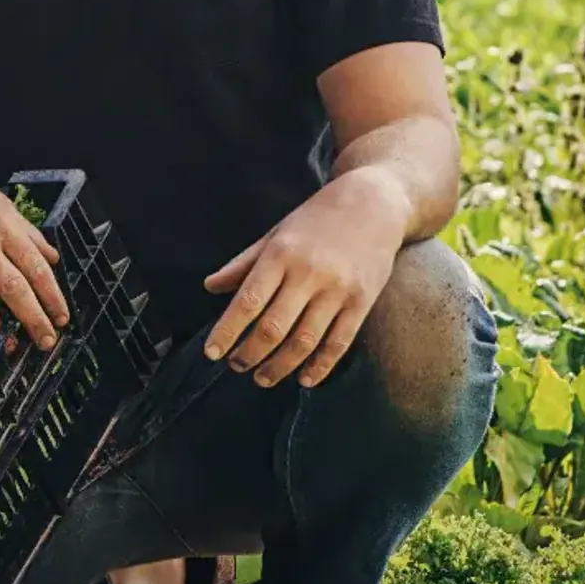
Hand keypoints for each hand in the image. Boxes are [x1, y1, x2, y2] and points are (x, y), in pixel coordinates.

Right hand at [0, 163, 69, 353]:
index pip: (36, 267)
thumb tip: (54, 259)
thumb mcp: (3, 205)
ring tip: (8, 346)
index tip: (61, 318)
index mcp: (3, 227)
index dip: (52, 297)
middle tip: (45, 341)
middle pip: (11, 288)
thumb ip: (29, 234)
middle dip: (32, 319)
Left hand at [201, 170, 408, 388]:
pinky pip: (339, 343)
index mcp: (281, 254)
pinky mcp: (361, 301)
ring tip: (262, 378)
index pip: (248, 301)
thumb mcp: (276, 233)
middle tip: (237, 366)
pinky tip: (305, 380)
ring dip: (280, 367)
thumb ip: (243, 263)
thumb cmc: (317, 219)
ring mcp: (337, 289)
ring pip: (304, 341)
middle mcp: (308, 273)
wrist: (374, 203)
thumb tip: (210, 287)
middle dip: (250, 354)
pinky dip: (320, 366)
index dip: (227, 331)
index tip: (212, 353)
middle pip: (273, 327)